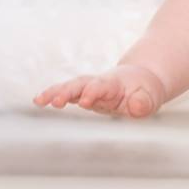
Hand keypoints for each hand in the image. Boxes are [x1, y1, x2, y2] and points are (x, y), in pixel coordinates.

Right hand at [31, 64, 166, 117]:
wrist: (140, 80)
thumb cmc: (145, 91)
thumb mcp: (151, 98)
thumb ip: (143, 103)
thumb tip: (136, 108)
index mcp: (115, 84)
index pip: (102, 86)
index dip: (94, 92)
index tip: (85, 101)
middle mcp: (98, 83)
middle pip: (81, 84)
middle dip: (68, 92)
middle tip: (55, 101)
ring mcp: (88, 88)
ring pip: (70, 87)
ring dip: (54, 93)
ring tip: (38, 101)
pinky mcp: (82, 94)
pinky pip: (65, 93)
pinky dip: (52, 96)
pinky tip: (38, 101)